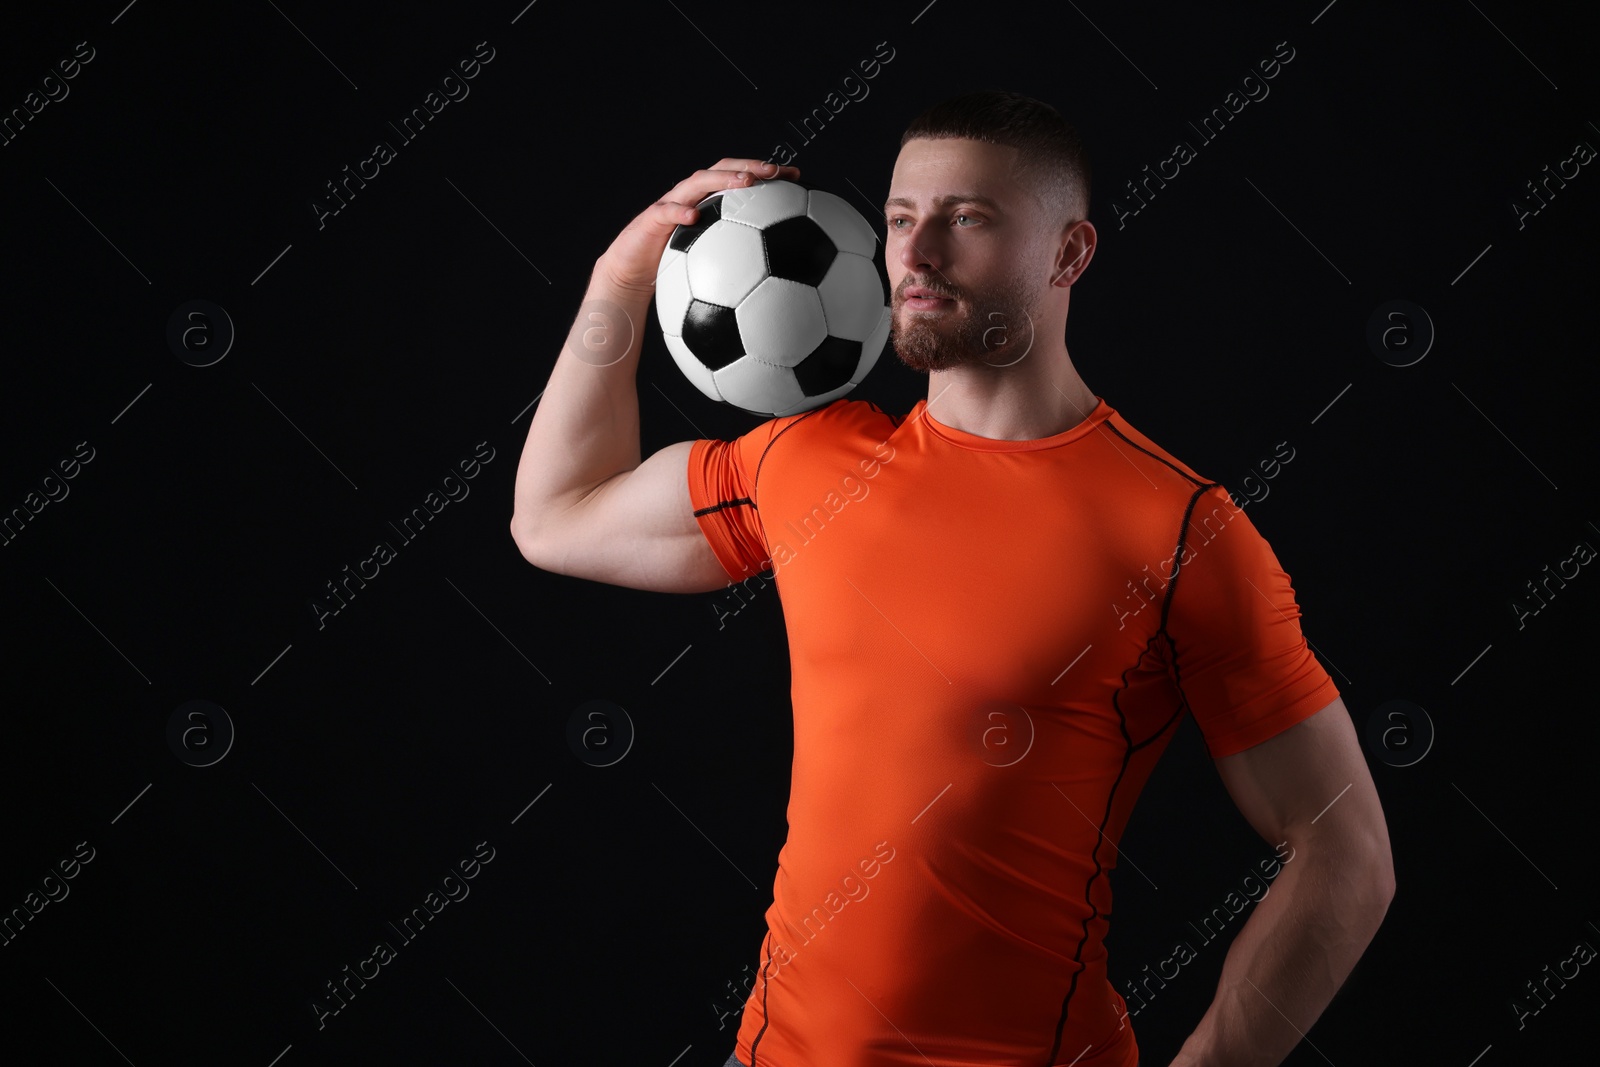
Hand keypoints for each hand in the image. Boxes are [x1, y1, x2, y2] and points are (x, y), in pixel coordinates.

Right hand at [596, 158, 801, 294]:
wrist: (633, 272)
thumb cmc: (675, 268)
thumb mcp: (710, 259)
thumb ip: (737, 256)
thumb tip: (778, 273)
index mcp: (707, 202)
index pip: (739, 177)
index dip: (766, 173)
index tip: (796, 175)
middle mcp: (691, 196)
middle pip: (721, 170)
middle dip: (749, 166)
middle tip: (775, 170)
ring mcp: (671, 204)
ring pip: (696, 183)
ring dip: (722, 179)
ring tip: (745, 181)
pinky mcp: (651, 220)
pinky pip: (666, 212)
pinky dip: (679, 212)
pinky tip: (694, 217)